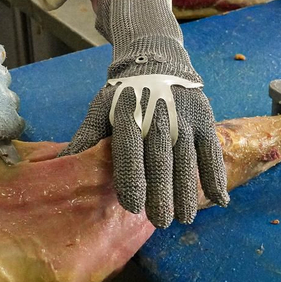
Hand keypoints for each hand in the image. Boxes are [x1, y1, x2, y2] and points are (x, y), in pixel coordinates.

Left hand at [67, 0, 228, 225]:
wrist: (155, 60)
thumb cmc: (123, 95)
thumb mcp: (101, 109)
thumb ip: (87, 138)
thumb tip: (62, 166)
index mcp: (128, 114)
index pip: (129, 150)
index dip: (131, 178)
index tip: (132, 206)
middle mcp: (157, 115)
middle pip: (160, 158)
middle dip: (161, 192)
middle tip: (161, 221)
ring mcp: (184, 117)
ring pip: (187, 158)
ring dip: (187, 191)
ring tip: (184, 218)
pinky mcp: (205, 118)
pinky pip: (212, 150)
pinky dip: (216, 175)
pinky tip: (218, 199)